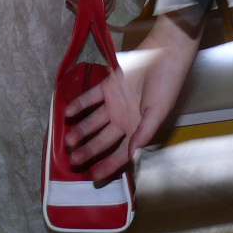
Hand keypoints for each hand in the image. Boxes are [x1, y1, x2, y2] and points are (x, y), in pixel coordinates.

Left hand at [63, 9, 200, 180]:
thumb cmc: (165, 86)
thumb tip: (132, 156)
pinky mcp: (107, 87)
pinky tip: (67, 112)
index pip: (120, 153)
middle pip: (102, 140)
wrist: (164, 55)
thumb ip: (144, 133)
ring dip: (81, 131)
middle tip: (73, 160)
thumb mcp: (158, 113)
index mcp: (137, 129)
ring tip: (68, 140)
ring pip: (93, 122)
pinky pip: (90, 98)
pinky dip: (79, 105)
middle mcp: (123, 120)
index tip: (94, 177)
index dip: (108, 166)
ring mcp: (113, 103)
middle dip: (88, 151)